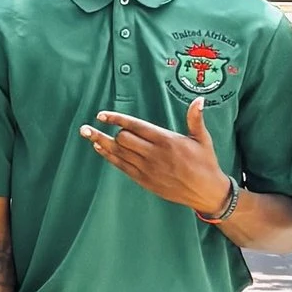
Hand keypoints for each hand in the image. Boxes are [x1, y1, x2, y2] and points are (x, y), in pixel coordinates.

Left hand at [83, 95, 234, 215]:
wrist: (206, 192)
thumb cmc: (205, 163)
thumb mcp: (203, 139)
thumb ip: (195, 119)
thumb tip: (199, 99)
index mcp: (166, 140)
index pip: (136, 126)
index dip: (116, 119)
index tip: (102, 115)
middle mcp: (154, 154)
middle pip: (122, 140)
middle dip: (110, 132)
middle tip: (94, 125)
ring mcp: (148, 169)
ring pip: (118, 154)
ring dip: (101, 142)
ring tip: (86, 134)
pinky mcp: (144, 180)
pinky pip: (121, 167)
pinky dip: (109, 157)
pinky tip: (99, 149)